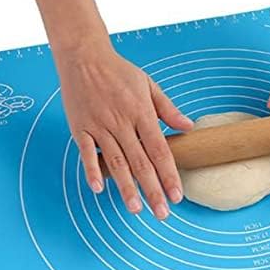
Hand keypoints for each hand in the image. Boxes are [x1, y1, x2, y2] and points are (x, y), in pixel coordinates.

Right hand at [57, 45, 192, 218]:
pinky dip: (92, 170)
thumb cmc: (119, 72)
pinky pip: (86, 152)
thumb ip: (168, 109)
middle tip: (162, 213)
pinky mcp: (80, 128)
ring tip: (136, 209)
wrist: (84, 56)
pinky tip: (99, 189)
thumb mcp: (149, 85)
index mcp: (142, 113)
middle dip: (153, 190)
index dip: (169, 175)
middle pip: (140, 163)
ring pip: (116, 162)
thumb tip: (189, 127)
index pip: (160, 151)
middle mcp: (122, 123)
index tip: (177, 196)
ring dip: (126, 187)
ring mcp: (100, 126)